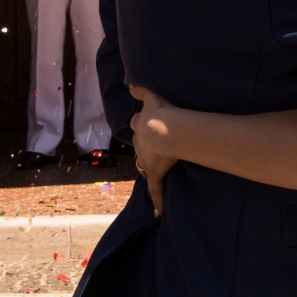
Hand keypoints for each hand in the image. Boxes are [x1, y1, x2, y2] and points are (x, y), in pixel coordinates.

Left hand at [128, 84, 178, 216]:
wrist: (166, 132)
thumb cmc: (163, 113)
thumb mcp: (152, 96)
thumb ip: (141, 90)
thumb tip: (130, 85)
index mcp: (142, 125)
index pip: (136, 123)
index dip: (138, 124)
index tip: (139, 124)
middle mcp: (141, 143)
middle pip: (137, 145)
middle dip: (141, 146)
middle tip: (147, 148)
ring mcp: (147, 159)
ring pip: (142, 164)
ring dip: (145, 167)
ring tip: (150, 171)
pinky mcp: (155, 173)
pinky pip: (156, 189)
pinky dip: (157, 201)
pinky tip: (158, 212)